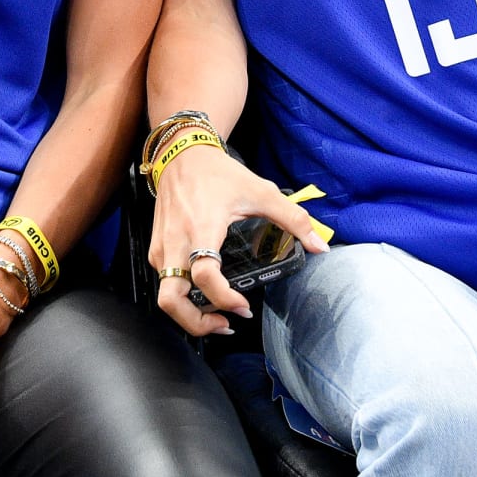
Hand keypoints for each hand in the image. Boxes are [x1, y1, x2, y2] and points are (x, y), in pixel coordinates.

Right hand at [148, 141, 328, 335]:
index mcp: (202, 228)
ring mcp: (162, 246)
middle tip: (224, 323)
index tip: (243, 305)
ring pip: (164, 296)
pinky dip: (182, 296)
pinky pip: (164, 282)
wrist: (182, 153)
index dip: (223, 299)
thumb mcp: (261, 191)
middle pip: (170, 300)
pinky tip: (205, 294)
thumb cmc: (218, 173)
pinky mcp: (157, 247)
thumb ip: (293, 219)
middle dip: (195, 323)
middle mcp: (176, 242)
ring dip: (188, 314)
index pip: (205, 276)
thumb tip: (319, 246)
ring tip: (216, 315)